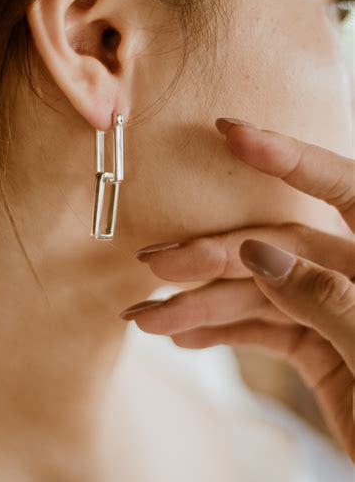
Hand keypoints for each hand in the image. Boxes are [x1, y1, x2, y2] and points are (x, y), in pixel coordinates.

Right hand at [120, 118, 354, 460]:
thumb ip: (326, 298)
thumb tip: (259, 250)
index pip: (342, 186)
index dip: (288, 157)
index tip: (233, 134)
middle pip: (277, 247)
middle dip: (213, 256)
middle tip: (157, 264)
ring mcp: (333, 310)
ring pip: (259, 294)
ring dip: (201, 304)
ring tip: (146, 315)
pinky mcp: (318, 348)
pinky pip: (264, 331)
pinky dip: (223, 335)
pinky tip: (182, 336)